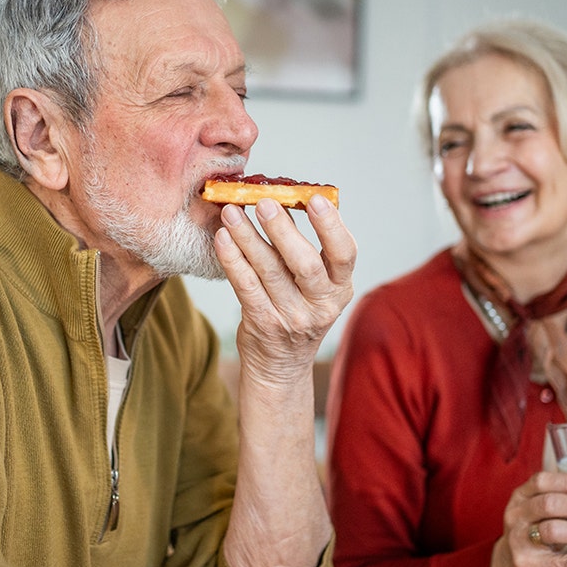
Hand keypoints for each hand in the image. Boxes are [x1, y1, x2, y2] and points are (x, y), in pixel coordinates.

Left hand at [213, 195, 355, 385]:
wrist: (281, 368)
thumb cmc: (298, 313)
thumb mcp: (318, 289)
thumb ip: (309, 252)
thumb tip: (284, 201)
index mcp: (341, 288)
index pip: (345, 254)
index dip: (332, 225)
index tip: (315, 198)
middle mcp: (321, 305)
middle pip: (304, 262)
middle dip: (282, 229)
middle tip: (263, 201)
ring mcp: (291, 316)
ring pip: (268, 270)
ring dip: (248, 236)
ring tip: (231, 211)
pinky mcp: (262, 323)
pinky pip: (244, 286)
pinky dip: (232, 259)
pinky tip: (222, 238)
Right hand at [488, 472, 566, 566]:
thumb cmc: (536, 532)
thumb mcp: (539, 512)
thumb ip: (563, 499)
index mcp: (521, 497)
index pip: (541, 481)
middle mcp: (517, 516)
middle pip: (549, 504)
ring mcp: (520, 541)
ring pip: (554, 531)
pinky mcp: (530, 566)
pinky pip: (563, 564)